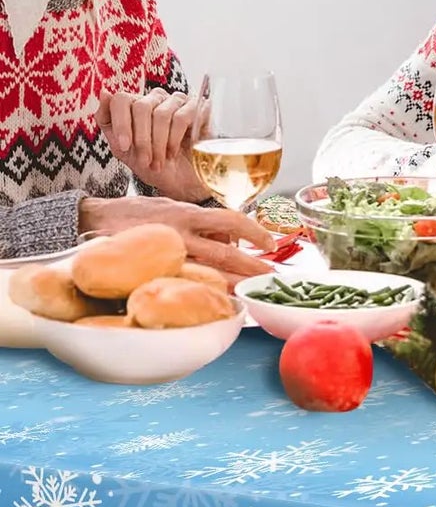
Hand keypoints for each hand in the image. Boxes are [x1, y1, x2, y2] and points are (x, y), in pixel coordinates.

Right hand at [77, 197, 276, 286]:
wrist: (93, 220)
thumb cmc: (137, 213)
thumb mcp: (172, 206)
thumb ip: (200, 221)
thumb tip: (230, 238)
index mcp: (188, 214)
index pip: (230, 219)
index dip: (253, 232)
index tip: (270, 243)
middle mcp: (179, 234)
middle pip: (225, 255)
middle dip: (252, 268)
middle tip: (271, 277)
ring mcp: (165, 254)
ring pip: (206, 274)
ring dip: (233, 285)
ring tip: (252, 292)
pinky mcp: (151, 270)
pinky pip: (182, 283)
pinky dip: (202, 292)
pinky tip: (216, 299)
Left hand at [97, 89, 207, 201]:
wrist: (179, 182)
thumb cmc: (150, 164)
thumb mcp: (121, 148)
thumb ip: (108, 121)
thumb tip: (104, 92)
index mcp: (134, 104)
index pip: (121, 99)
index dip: (121, 123)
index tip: (124, 146)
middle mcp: (155, 98)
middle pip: (140, 107)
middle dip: (141, 139)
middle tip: (145, 160)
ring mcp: (177, 101)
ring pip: (161, 114)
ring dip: (158, 143)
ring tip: (158, 161)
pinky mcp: (197, 108)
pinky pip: (181, 118)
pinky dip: (174, 139)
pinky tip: (172, 153)